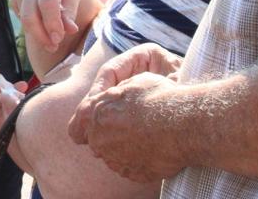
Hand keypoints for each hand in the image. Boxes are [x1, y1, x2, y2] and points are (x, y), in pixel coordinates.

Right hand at [9, 0, 88, 51]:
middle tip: (54, 46)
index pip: (48, 0)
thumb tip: (69, 30)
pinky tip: (43, 28)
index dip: (52, 21)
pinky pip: (21, 16)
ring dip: (37, 35)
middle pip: (30, 13)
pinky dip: (32, 26)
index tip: (59, 38)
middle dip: (41, 34)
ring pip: (24, 18)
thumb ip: (71, 8)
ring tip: (50, 44)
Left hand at [67, 43, 185, 181]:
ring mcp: (115, 159)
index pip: (76, 129)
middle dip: (109, 137)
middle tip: (130, 129)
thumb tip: (112, 97)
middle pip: (96, 143)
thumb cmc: (158, 98)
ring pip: (113, 156)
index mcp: (95, 115)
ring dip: (124, 149)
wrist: (182, 125)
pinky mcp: (132, 173)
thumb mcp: (131, 84)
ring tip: (146, 138)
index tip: (96, 127)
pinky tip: (153, 149)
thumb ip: (113, 95)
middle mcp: (100, 139)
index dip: (85, 128)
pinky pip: (130, 168)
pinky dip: (138, 161)